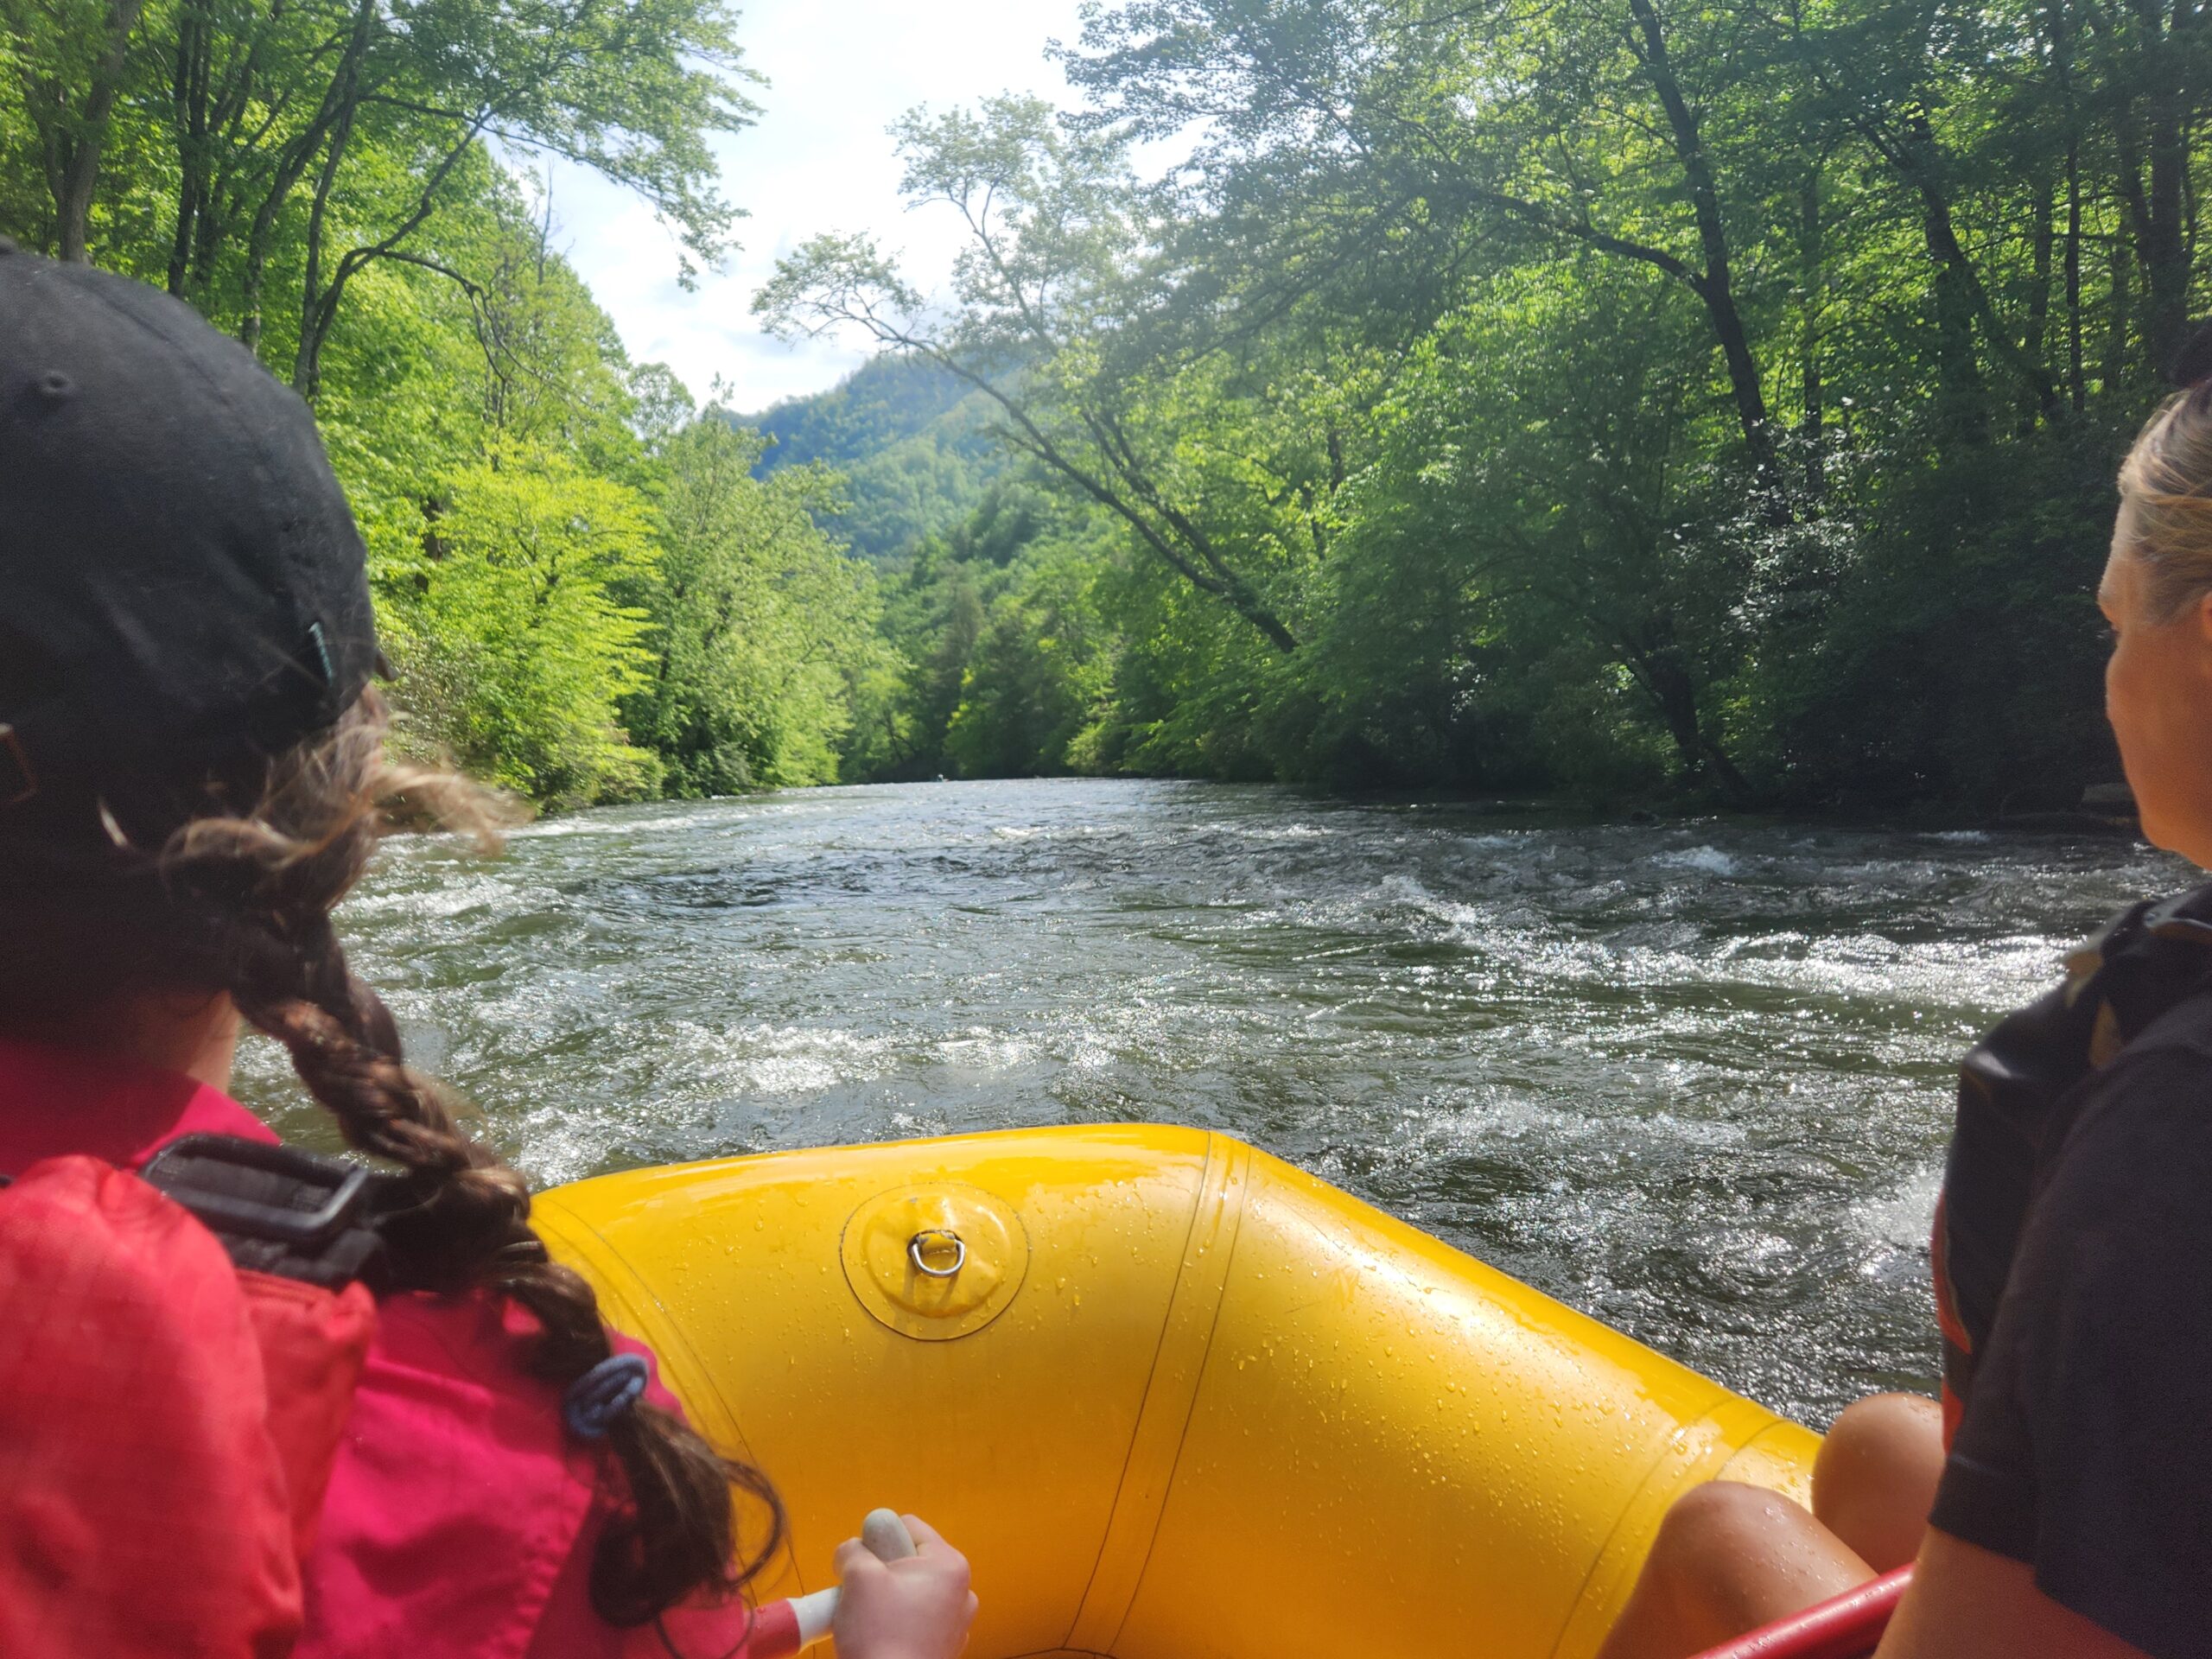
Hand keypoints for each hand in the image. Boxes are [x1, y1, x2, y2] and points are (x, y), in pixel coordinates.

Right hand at [829, 1513, 976, 1658]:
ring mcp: (957, 1623)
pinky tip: (882, 1639)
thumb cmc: (879, 1630)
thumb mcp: (858, 1577)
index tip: (861, 1566)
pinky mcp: (945, 1648)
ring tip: (869, 1619)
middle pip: (910, 1560)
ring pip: (911, 1592)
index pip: (907, 1526)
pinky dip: (897, 1623)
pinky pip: (916, 1620)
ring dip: (886, 1599)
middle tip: (861, 1594)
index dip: (877, 1540)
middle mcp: (962, 1590)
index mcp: (949, 1564)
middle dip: (881, 1572)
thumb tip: (853, 1549)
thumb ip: (853, 1550)